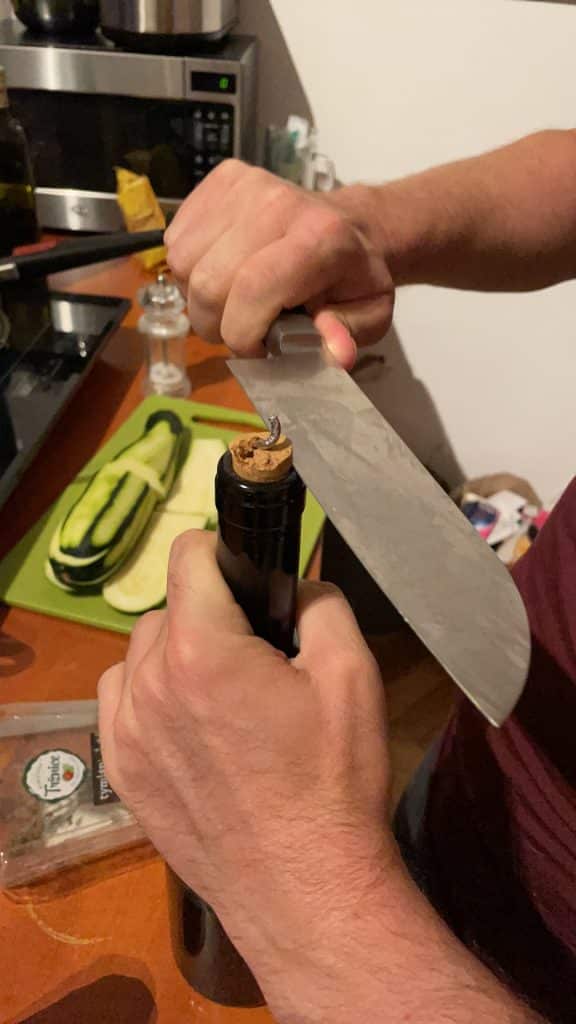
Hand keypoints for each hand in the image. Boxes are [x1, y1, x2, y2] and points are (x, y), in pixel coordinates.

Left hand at [98, 530, 393, 982]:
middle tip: (257, 652)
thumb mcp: (351, 672)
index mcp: (202, 648)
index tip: (251, 579)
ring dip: (176, 652)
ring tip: (224, 692)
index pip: (190, 553)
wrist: (305, 887)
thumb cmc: (333, 779)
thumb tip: (290, 586)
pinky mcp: (120, 771)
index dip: (225, 552)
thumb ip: (318, 602)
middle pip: (169, 606)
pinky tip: (191, 725)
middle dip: (210, 612)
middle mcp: (149, 682)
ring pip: (140, 653)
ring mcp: (126, 730)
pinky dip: (149, 695)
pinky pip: (121, 700)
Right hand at [164, 161, 393, 369]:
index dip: (242, 334)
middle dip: (216, 325)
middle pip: (209, 282)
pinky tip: (221, 271)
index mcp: (320, 238)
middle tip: (242, 331)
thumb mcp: (368, 316)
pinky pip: (175, 239)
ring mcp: (244, 185)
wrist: (349, 225)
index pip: (252, 289)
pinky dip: (189, 270)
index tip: (258, 350)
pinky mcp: (221, 178)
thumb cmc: (353, 280)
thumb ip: (347, 334)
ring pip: (182, 263)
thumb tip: (336, 354)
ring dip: (197, 298)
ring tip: (231, 301)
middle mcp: (277, 202)